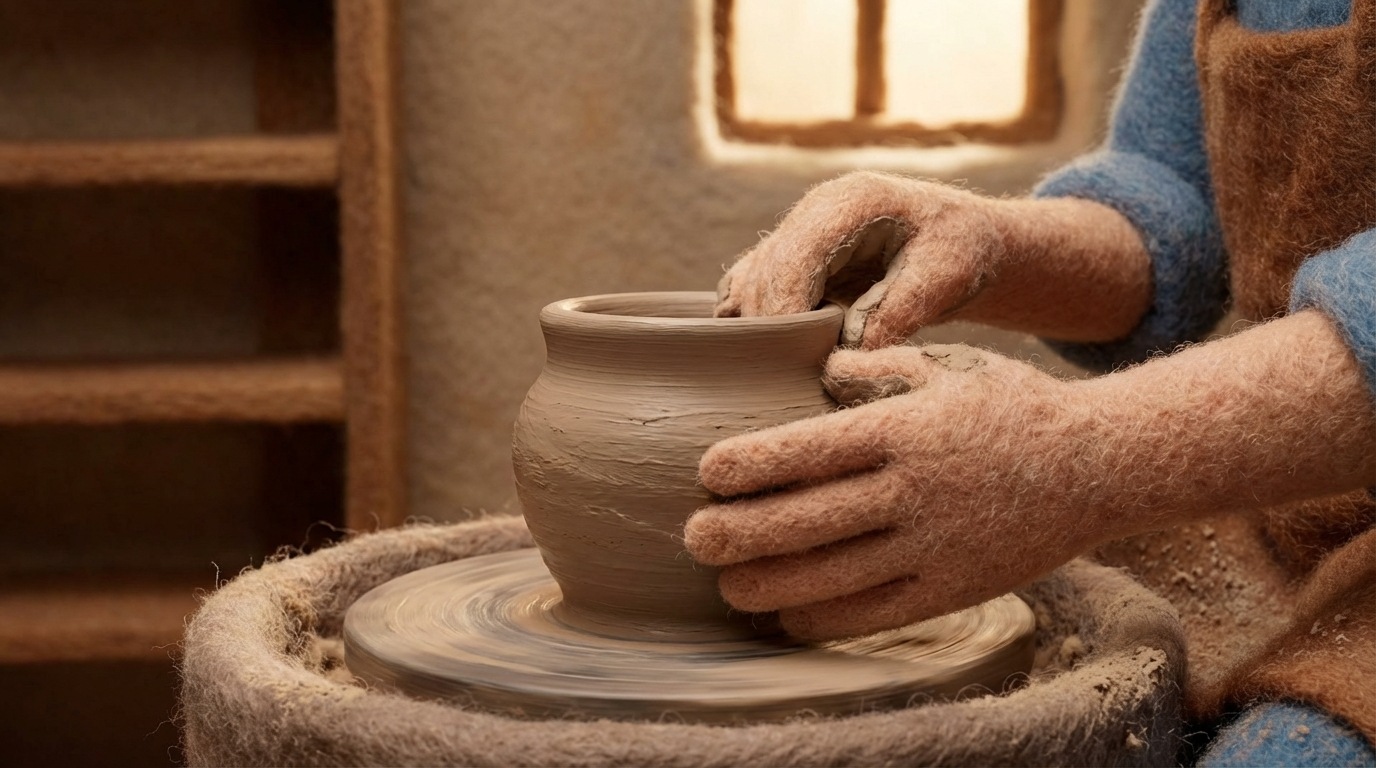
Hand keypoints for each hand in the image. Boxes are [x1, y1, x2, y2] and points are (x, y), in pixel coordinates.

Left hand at [685, 344, 1109, 639]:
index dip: (749, 464)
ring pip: (834, 574)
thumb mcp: (946, 366)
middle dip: (739, 533)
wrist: (1101, 464)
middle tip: (693, 539)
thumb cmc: (1011, 406)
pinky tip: (789, 615)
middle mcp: (914, 489)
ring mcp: (935, 544)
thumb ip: (876, 363)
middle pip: (808, 519)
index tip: (705, 473)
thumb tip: (815, 366)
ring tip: (727, 585)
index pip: (808, 449)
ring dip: (770, 583)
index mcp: (904, 428)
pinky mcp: (954, 587)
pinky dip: (826, 618)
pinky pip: (878, 612)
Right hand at [715, 171, 1153, 346]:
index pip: (793, 257)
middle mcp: (813, 211)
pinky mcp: (791, 260)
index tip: (798, 362)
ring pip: (748, 284)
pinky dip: (764, 326)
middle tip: (800, 379)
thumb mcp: (945, 279)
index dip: (785, 311)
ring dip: (764, 330)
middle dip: (774, 329)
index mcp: (850, 202)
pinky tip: (794, 355)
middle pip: (763, 274)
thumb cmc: (962, 251)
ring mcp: (798, 232)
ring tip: (797, 369)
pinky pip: (753, 294)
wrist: (965, 237)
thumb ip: (899, 311)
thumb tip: (851, 354)